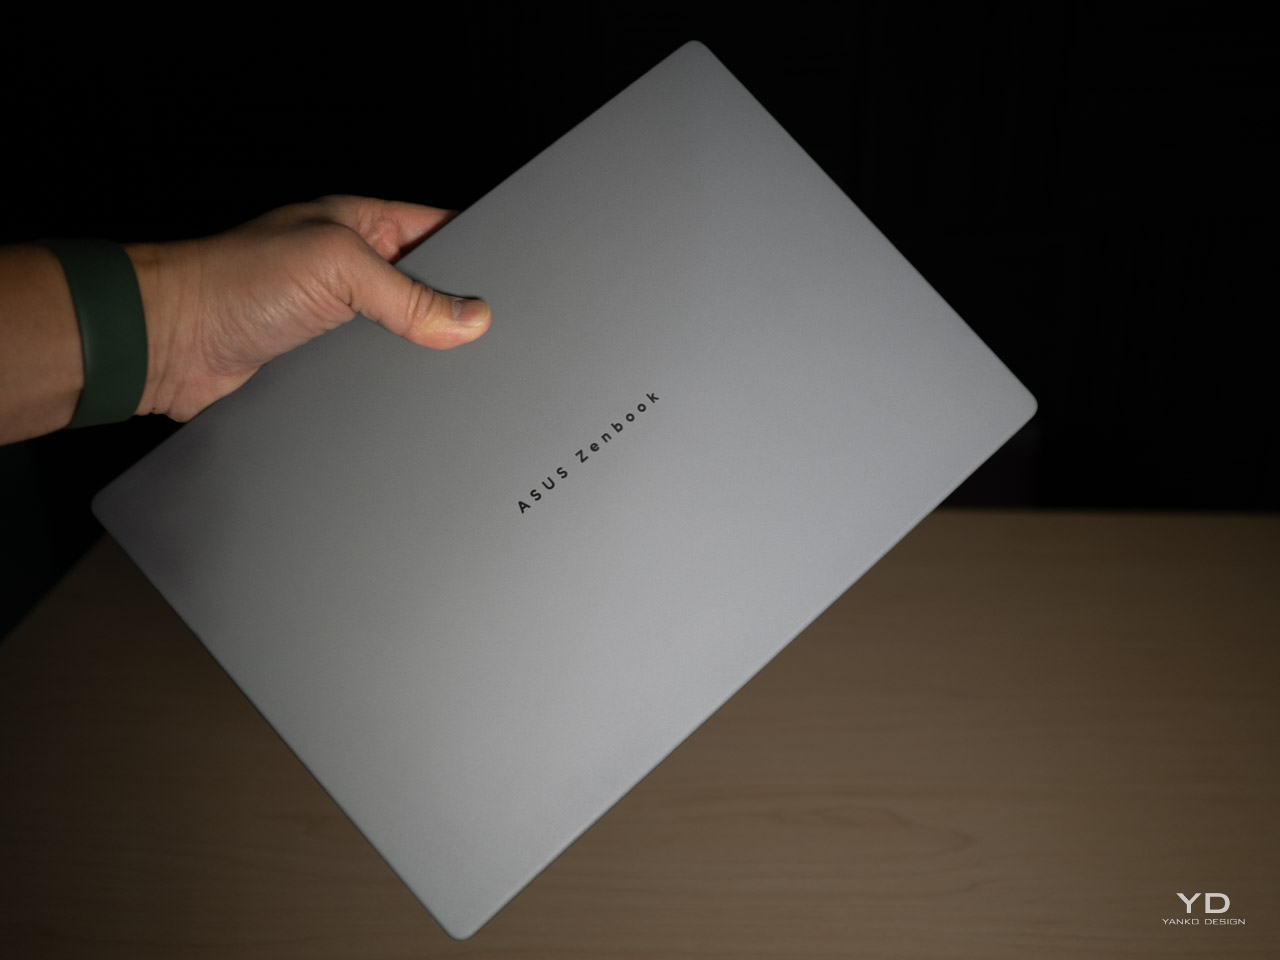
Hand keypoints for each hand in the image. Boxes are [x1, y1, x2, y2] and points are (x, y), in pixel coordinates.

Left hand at [129, 195, 490, 421]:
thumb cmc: (232, 281)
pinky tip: (414, 394)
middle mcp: (352, 268)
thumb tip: (470, 318)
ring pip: (405, 335)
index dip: (476, 249)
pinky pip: (378, 372)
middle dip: (457, 310)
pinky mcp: (324, 362)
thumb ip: (407, 294)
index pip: (440, 228)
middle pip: (429, 287)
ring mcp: (338, 317)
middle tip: (491, 334)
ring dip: (424, 352)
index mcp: (360, 224)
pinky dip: (396, 383)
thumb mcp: (337, 268)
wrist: (169, 344)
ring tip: (458, 367)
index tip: (509, 280)